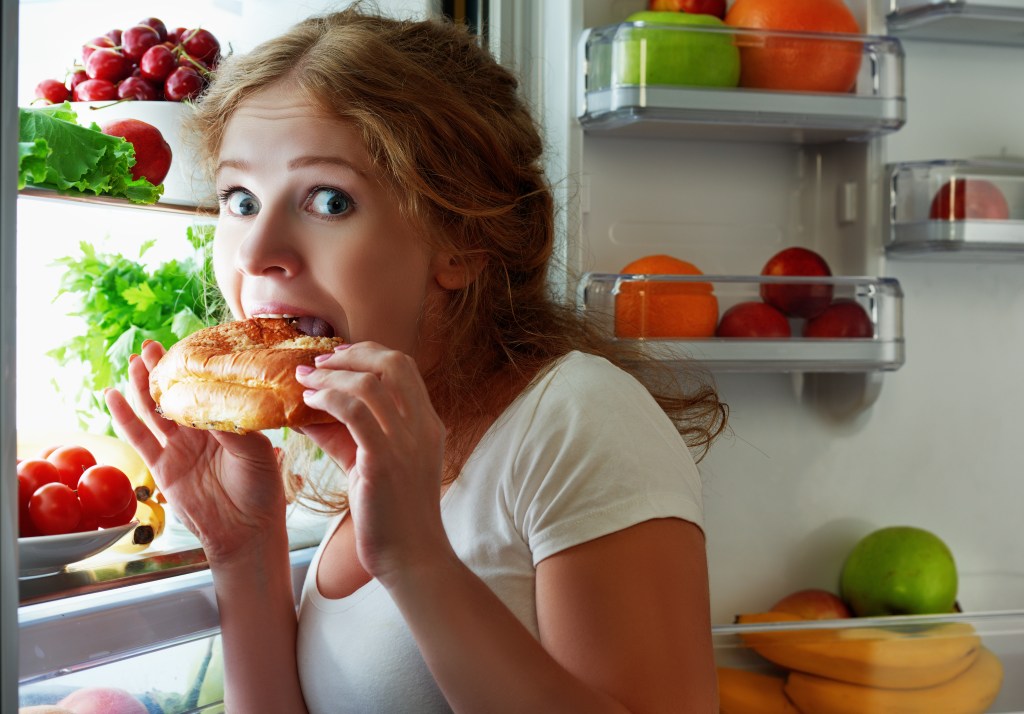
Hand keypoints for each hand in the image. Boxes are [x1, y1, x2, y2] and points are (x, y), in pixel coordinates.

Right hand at [105, 340, 286, 563]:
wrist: (246, 531)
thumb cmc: (261, 490)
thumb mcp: (255, 452)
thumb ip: (231, 427)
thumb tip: (209, 402)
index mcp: (227, 423)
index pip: (205, 389)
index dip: (192, 369)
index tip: (184, 346)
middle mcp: (201, 432)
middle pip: (176, 395)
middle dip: (163, 370)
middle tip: (150, 345)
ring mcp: (180, 448)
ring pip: (156, 411)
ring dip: (143, 387)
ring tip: (134, 361)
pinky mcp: (162, 467)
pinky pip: (140, 438)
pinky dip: (124, 417)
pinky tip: (112, 395)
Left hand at [296, 342, 452, 584]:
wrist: (411, 557)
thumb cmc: (392, 515)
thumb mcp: (373, 464)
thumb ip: (347, 435)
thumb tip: (309, 412)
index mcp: (427, 424)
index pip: (404, 367)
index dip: (369, 353)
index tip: (337, 357)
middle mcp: (422, 426)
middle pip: (393, 362)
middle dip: (352, 354)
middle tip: (318, 362)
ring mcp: (406, 442)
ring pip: (369, 383)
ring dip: (331, 376)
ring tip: (304, 381)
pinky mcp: (384, 460)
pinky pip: (354, 413)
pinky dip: (328, 400)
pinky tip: (308, 405)